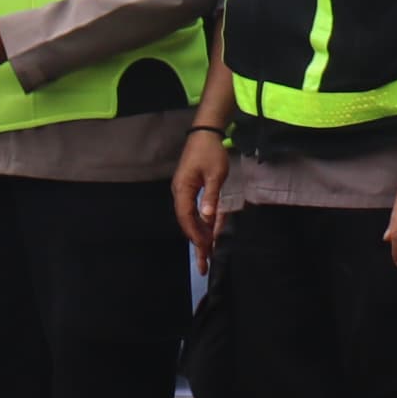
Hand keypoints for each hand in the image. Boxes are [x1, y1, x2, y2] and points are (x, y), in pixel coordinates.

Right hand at [171, 130, 229, 268]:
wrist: (205, 134)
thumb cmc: (210, 152)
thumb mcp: (216, 174)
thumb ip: (212, 196)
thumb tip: (208, 217)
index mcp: (183, 190)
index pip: (186, 217)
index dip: (195, 235)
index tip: (205, 249)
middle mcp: (180, 193)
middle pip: (186, 222)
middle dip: (196, 242)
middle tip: (204, 263)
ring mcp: (184, 192)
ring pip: (190, 219)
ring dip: (199, 235)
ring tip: (208, 253)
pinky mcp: (190, 189)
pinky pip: (194, 211)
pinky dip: (202, 223)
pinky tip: (209, 233)